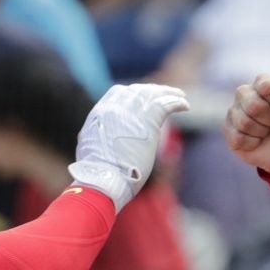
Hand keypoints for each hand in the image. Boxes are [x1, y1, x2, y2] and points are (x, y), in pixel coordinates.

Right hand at [69, 83, 189, 210]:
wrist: (103, 178)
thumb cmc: (95, 173)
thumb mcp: (87, 147)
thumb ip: (92, 137)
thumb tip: (85, 136)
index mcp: (100, 112)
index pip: (119, 93)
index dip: (134, 94)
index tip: (144, 98)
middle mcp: (115, 107)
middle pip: (138, 91)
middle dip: (152, 91)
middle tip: (165, 94)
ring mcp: (132, 112)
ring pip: (154, 94)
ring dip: (168, 94)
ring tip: (180, 97)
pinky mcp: (148, 121)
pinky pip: (166, 104)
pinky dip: (176, 102)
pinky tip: (185, 105)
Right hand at [222, 74, 269, 174]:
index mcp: (265, 82)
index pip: (265, 85)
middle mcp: (246, 93)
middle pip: (253, 105)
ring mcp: (234, 112)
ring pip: (244, 122)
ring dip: (261, 131)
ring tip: (267, 130)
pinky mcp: (228, 131)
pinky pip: (237, 138)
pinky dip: (252, 143)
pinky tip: (257, 140)